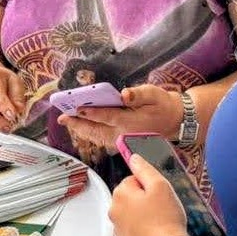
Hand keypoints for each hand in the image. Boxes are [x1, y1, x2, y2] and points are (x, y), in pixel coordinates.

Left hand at [58, 84, 183, 152]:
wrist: (173, 121)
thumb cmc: (162, 105)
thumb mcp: (153, 94)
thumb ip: (138, 94)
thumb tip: (124, 94)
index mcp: (131, 122)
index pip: (107, 117)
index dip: (91, 113)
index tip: (76, 109)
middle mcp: (124, 134)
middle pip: (96, 130)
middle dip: (78, 123)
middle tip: (62, 117)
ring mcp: (122, 140)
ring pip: (97, 137)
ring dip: (81, 129)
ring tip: (67, 121)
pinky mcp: (121, 141)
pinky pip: (101, 139)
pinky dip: (90, 133)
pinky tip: (81, 127)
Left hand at [109, 154, 188, 235]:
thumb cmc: (165, 219)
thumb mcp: (160, 185)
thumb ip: (144, 169)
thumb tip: (133, 157)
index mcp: (120, 194)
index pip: (133, 179)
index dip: (150, 185)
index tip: (160, 195)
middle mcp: (114, 210)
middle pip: (131, 196)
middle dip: (145, 199)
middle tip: (162, 208)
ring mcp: (118, 228)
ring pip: (133, 212)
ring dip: (144, 214)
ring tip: (160, 221)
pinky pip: (134, 228)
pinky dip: (143, 229)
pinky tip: (156, 232)